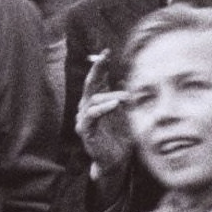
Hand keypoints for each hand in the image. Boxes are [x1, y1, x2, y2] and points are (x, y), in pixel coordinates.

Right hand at [74, 54, 134, 175]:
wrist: (117, 160)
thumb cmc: (120, 137)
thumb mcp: (125, 113)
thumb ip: (122, 97)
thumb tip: (123, 79)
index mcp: (97, 102)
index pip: (97, 80)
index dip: (100, 66)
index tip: (106, 52)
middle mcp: (87, 108)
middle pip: (90, 84)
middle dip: (97, 69)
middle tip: (105, 57)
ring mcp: (84, 119)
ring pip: (93, 99)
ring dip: (111, 95)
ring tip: (126, 97)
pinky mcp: (85, 130)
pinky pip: (92, 115)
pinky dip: (103, 108)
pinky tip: (115, 104)